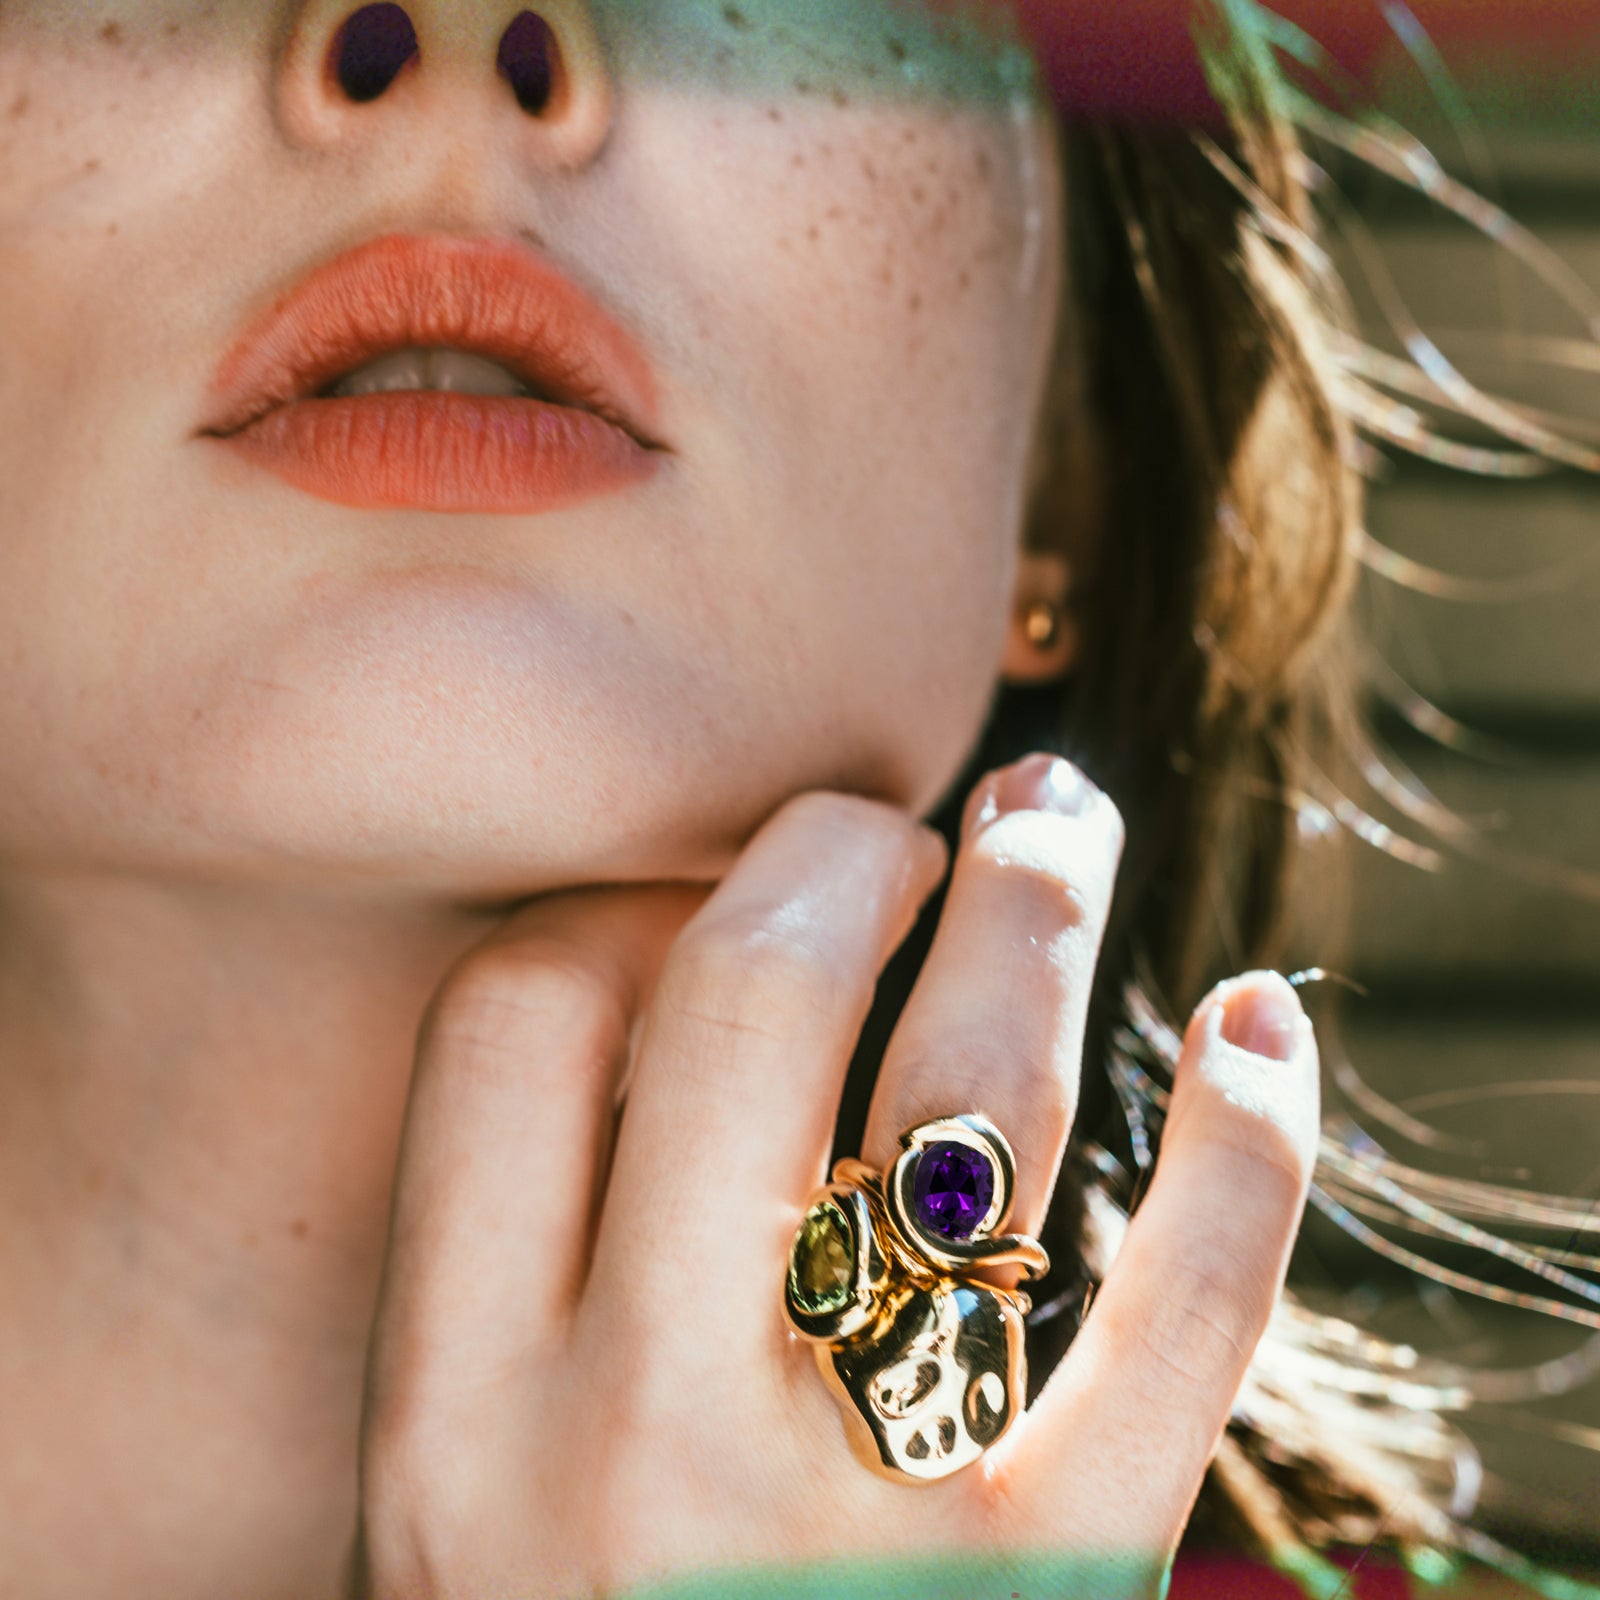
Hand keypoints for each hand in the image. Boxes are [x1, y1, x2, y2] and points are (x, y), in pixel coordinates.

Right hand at [344, 754, 1320, 1599]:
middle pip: (736, 997)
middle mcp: (621, 1451)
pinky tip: (1259, 1021)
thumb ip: (545, 1275)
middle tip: (904, 823)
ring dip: (1036, 915)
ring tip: (1058, 819)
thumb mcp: (480, 1511)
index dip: (631, 901)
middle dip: (834, 848)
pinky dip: (1252, 1138)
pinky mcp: (1052, 1596)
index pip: (513, 1017)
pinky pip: (1187, 1312)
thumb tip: (696, 965)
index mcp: (447, 1419)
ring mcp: (846, 1533)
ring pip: (965, 1108)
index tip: (720, 902)